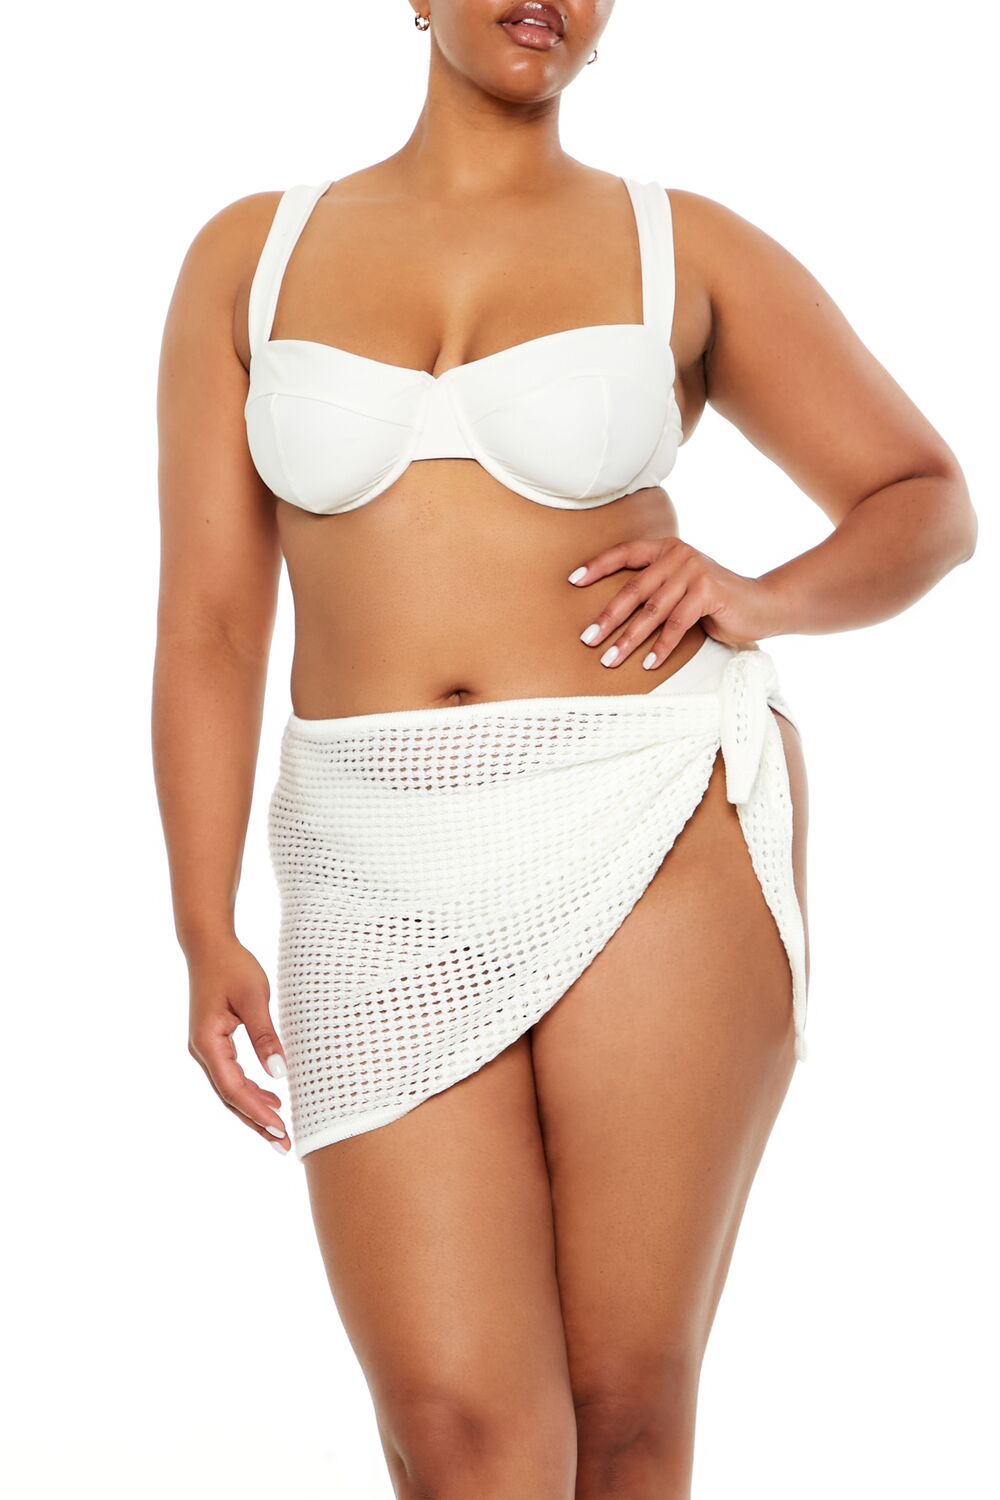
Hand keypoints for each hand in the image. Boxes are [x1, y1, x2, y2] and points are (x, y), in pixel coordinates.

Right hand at [186, 936, 290, 1155]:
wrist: (209, 946)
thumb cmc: (232, 966)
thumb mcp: (254, 998)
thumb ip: (265, 1035)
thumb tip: (279, 1073)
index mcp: (208, 1042)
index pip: (234, 1088)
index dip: (257, 1111)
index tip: (280, 1128)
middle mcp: (202, 1050)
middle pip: (230, 1097)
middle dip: (256, 1122)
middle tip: (283, 1144)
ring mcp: (206, 1048)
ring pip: (229, 1090)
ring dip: (253, 1110)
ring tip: (279, 1130)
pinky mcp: (214, 1043)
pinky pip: (231, 1076)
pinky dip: (249, 1092)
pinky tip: (271, 1098)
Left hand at [568, 536, 783, 667]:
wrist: (761, 605)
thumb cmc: (714, 601)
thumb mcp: (680, 588)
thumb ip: (655, 589)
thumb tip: (611, 615)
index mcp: (666, 548)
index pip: (625, 553)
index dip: (598, 566)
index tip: (572, 582)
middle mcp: (678, 554)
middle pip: (633, 589)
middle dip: (608, 618)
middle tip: (587, 639)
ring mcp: (694, 571)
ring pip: (652, 610)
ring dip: (629, 639)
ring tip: (610, 659)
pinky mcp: (709, 591)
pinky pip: (677, 624)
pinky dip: (661, 647)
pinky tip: (649, 664)